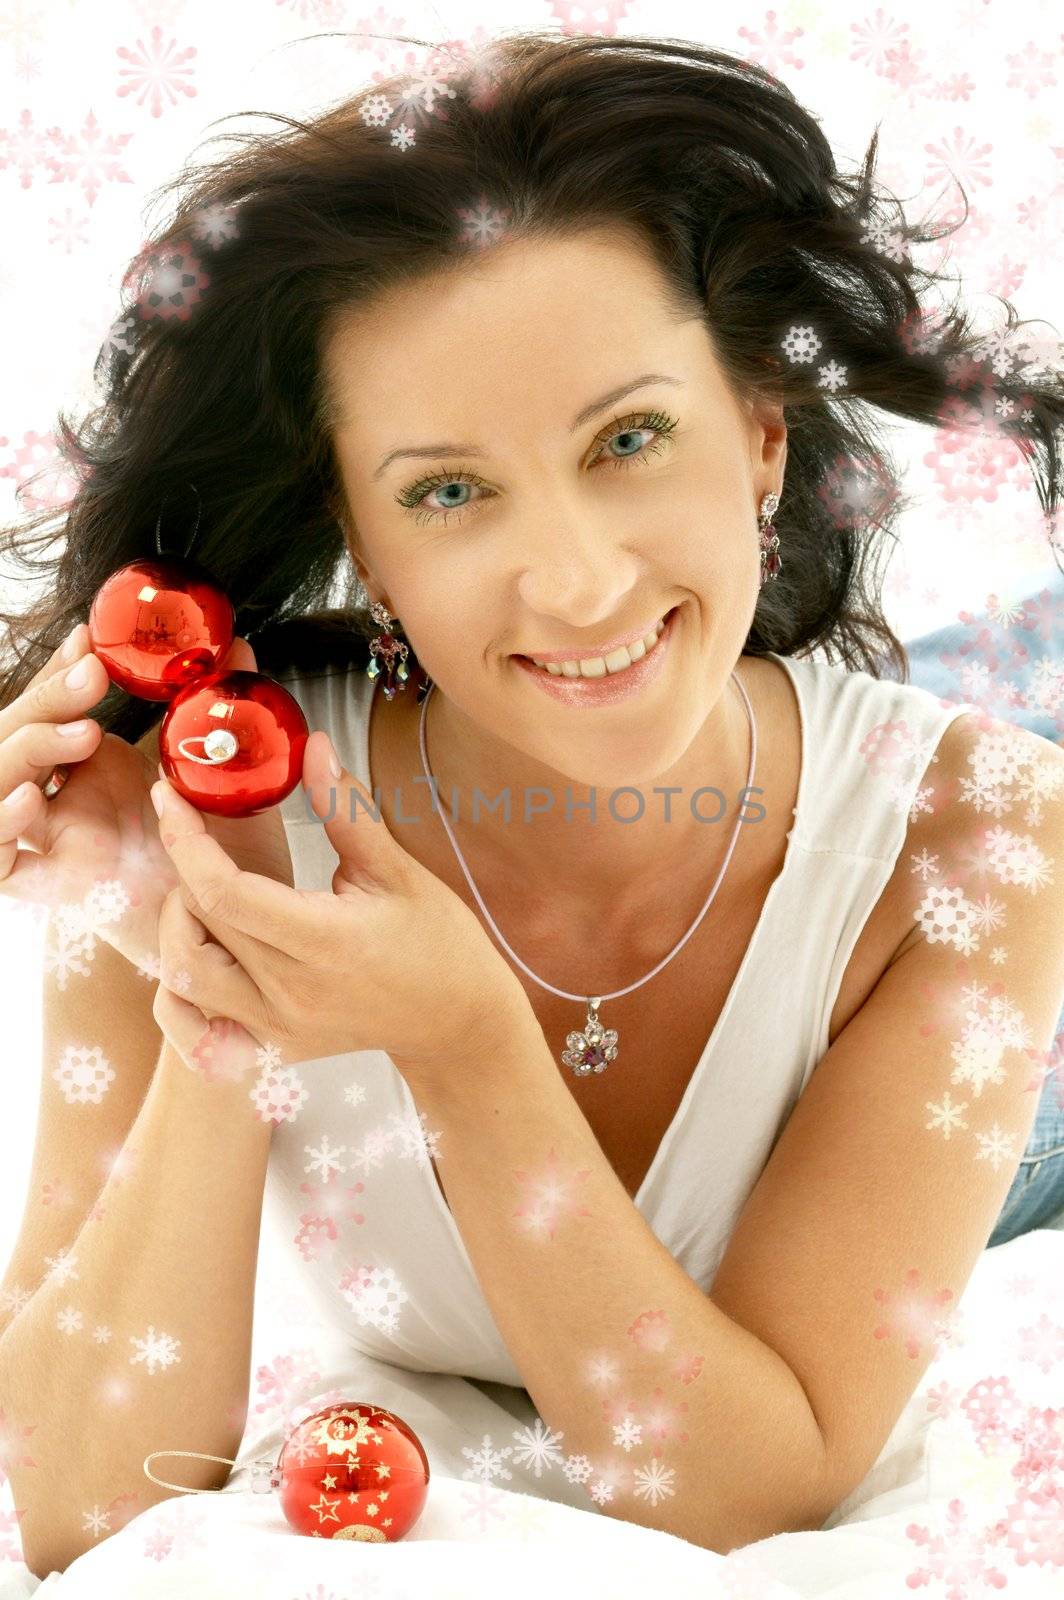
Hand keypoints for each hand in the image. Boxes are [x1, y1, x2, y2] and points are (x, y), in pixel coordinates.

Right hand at [0, 628, 291, 976]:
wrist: (245, 934)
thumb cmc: (232, 853)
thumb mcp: (224, 774)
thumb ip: (220, 713)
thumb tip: (240, 647)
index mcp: (92, 767)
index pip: (50, 707)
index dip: (58, 672)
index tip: (91, 639)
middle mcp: (63, 802)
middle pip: (14, 739)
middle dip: (44, 699)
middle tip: (92, 674)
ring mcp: (54, 844)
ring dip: (25, 751)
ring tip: (80, 732)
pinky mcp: (57, 889)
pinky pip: (3, 866)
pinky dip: (2, 829)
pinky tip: (29, 802)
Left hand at [150, 728, 534, 1091]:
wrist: (460, 1022)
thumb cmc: (439, 943)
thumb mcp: (398, 871)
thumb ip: (346, 809)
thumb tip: (313, 746)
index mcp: (324, 942)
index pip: (225, 892)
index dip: (185, 839)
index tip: (169, 797)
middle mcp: (291, 992)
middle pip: (195, 927)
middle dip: (183, 869)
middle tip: (194, 832)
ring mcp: (278, 1026)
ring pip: (184, 977)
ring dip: (179, 925)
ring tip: (204, 890)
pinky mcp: (275, 1045)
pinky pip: (199, 1023)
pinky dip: (185, 984)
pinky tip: (205, 948)